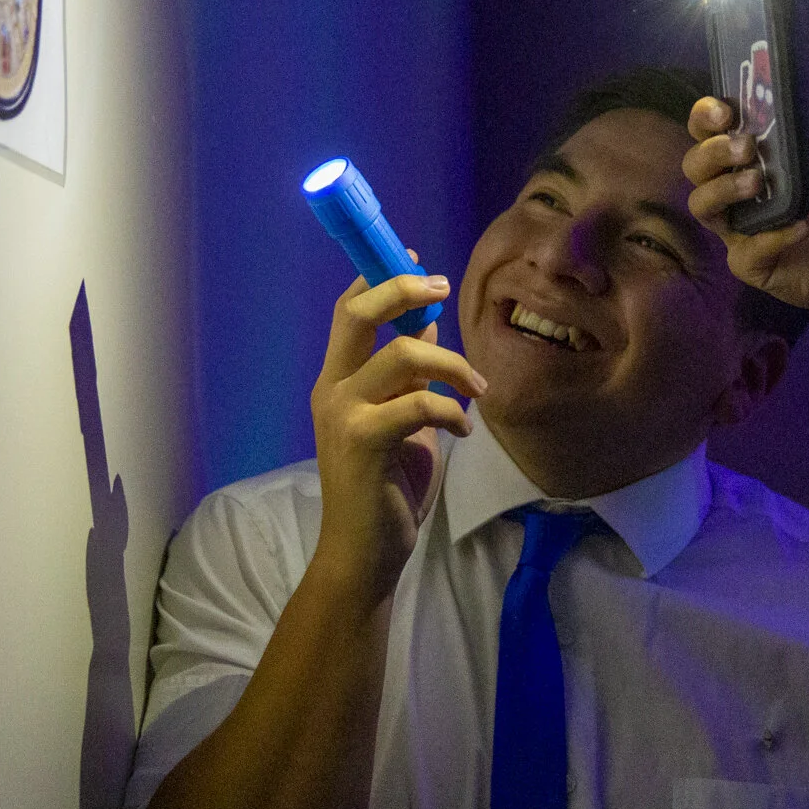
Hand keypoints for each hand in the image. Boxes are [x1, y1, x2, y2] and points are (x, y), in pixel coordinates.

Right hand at [309, 266, 486, 600]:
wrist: (365, 552)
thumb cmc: (386, 487)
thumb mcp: (403, 421)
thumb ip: (409, 379)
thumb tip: (429, 329)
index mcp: (338, 381)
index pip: (347, 311)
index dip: (380, 277)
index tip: (417, 256)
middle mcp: (331, 391)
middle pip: (357, 314)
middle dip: (401, 289)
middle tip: (441, 287)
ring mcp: (342, 416)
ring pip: (399, 355)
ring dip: (452, 364)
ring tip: (478, 389)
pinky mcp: (362, 443)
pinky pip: (417, 405)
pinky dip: (452, 411)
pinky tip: (465, 432)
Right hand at [684, 97, 808, 358]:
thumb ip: (789, 140)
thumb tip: (762, 126)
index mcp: (748, 161)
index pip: (707, 134)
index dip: (704, 118)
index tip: (724, 113)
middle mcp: (734, 192)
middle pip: (694, 167)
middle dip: (714, 152)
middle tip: (747, 148)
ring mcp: (738, 230)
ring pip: (702, 206)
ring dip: (725, 188)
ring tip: (758, 182)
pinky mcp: (750, 265)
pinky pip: (744, 251)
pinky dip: (772, 237)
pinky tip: (802, 227)